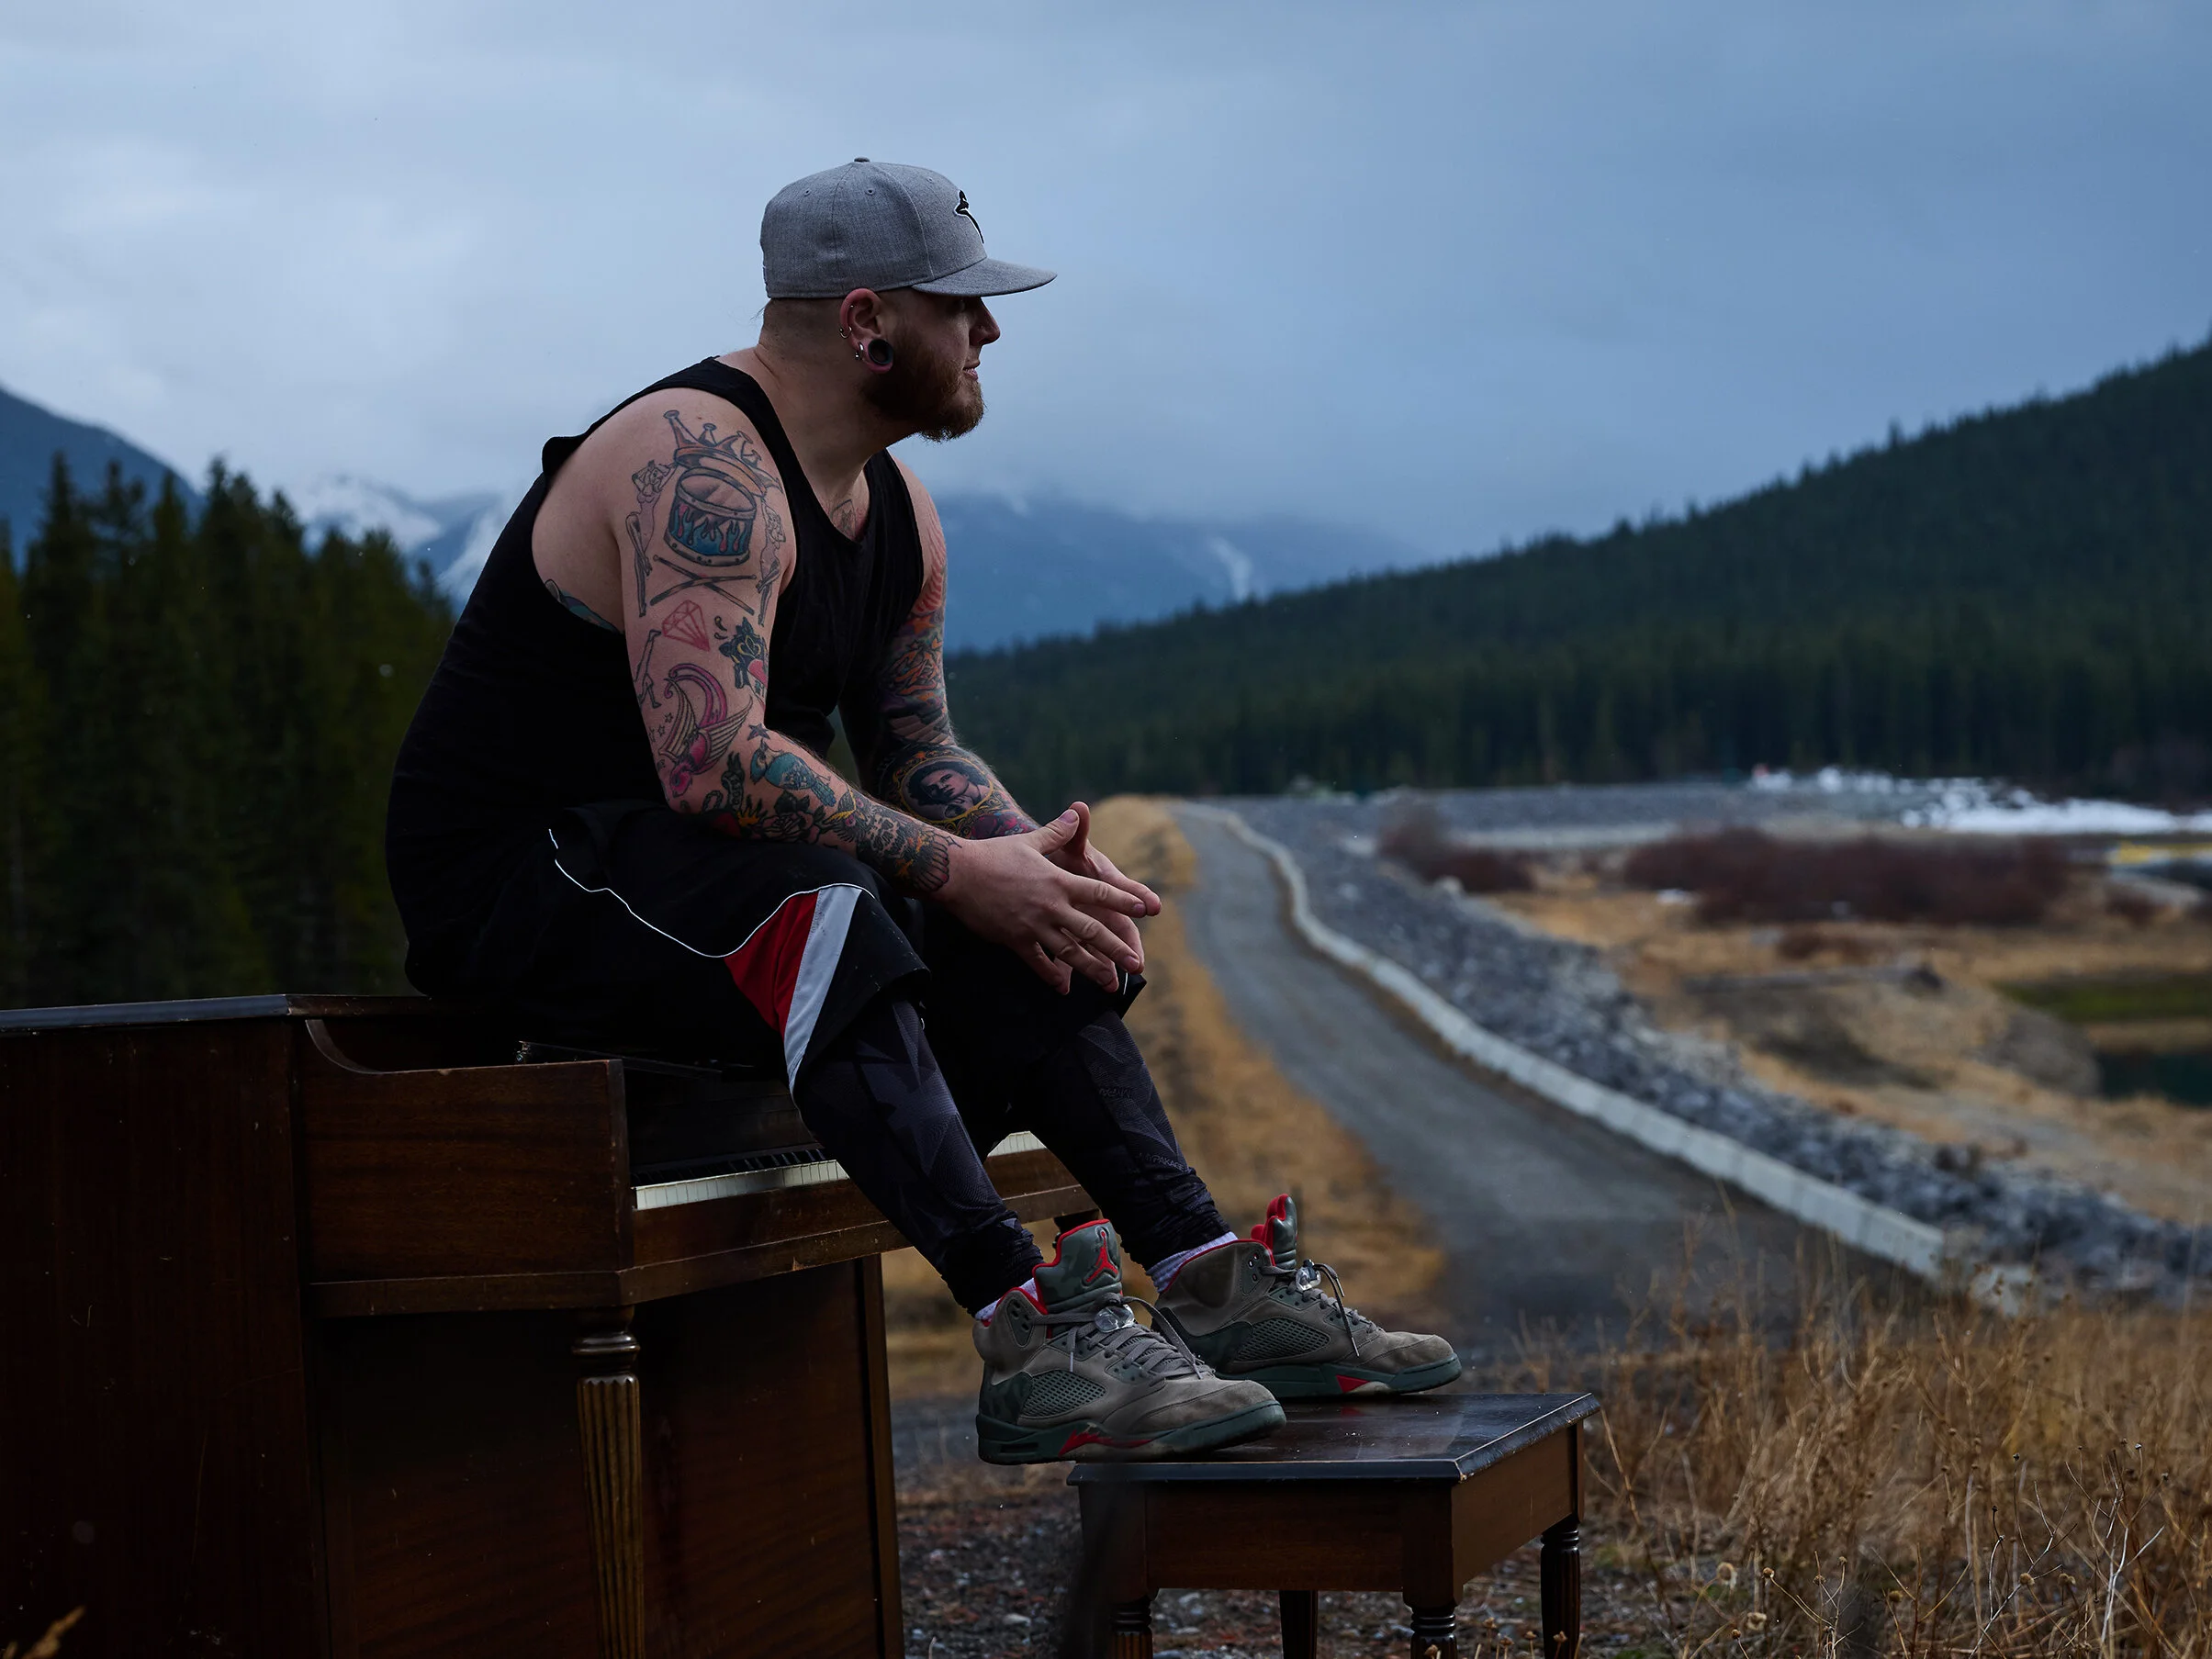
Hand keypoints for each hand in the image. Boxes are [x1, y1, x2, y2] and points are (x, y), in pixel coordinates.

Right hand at [937, 809, 1150, 992]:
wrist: (958, 874)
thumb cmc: (993, 855)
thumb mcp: (1029, 841)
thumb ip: (1057, 833)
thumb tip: (1077, 813)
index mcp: (1058, 881)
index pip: (1098, 892)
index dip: (1122, 901)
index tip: (1144, 909)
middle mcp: (1051, 905)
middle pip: (1090, 930)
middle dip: (1115, 948)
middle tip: (1135, 964)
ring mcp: (1033, 925)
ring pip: (1069, 952)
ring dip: (1091, 968)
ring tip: (1109, 982)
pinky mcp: (1015, 940)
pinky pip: (1038, 962)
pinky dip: (1052, 975)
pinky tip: (1064, 987)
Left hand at [1043, 802, 1161, 973]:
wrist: (1046, 869)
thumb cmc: (1063, 856)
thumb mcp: (1069, 844)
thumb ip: (1075, 830)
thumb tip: (1079, 807)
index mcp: (1105, 883)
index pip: (1126, 890)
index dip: (1139, 897)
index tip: (1153, 906)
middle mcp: (1102, 906)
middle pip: (1120, 927)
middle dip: (1129, 946)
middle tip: (1138, 963)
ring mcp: (1089, 922)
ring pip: (1099, 946)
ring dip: (1105, 965)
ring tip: (1112, 985)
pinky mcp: (1071, 934)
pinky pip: (1072, 954)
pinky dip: (1070, 970)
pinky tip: (1069, 987)